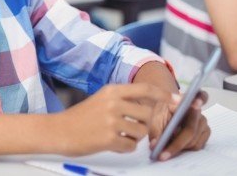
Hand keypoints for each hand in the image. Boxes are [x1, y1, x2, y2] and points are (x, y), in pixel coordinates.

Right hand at [52, 83, 173, 155]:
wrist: (59, 130)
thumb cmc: (81, 117)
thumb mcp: (101, 99)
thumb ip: (122, 99)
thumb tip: (149, 104)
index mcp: (112, 90)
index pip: (145, 89)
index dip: (164, 94)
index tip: (177, 101)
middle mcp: (113, 103)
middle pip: (147, 114)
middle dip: (144, 124)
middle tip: (131, 128)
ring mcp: (111, 121)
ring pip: (141, 131)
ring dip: (134, 137)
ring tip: (118, 136)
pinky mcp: (109, 138)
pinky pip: (131, 146)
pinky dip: (125, 147)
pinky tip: (112, 143)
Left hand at [148, 91, 210, 160]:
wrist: (165, 113)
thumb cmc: (161, 113)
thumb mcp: (154, 119)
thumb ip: (155, 131)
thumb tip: (155, 145)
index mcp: (186, 100)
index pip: (199, 96)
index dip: (200, 98)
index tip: (196, 102)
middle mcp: (198, 110)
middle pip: (191, 129)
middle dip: (176, 144)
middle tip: (162, 154)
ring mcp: (203, 122)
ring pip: (194, 141)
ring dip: (179, 147)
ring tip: (165, 150)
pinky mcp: (205, 132)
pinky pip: (198, 145)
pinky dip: (185, 148)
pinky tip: (175, 146)